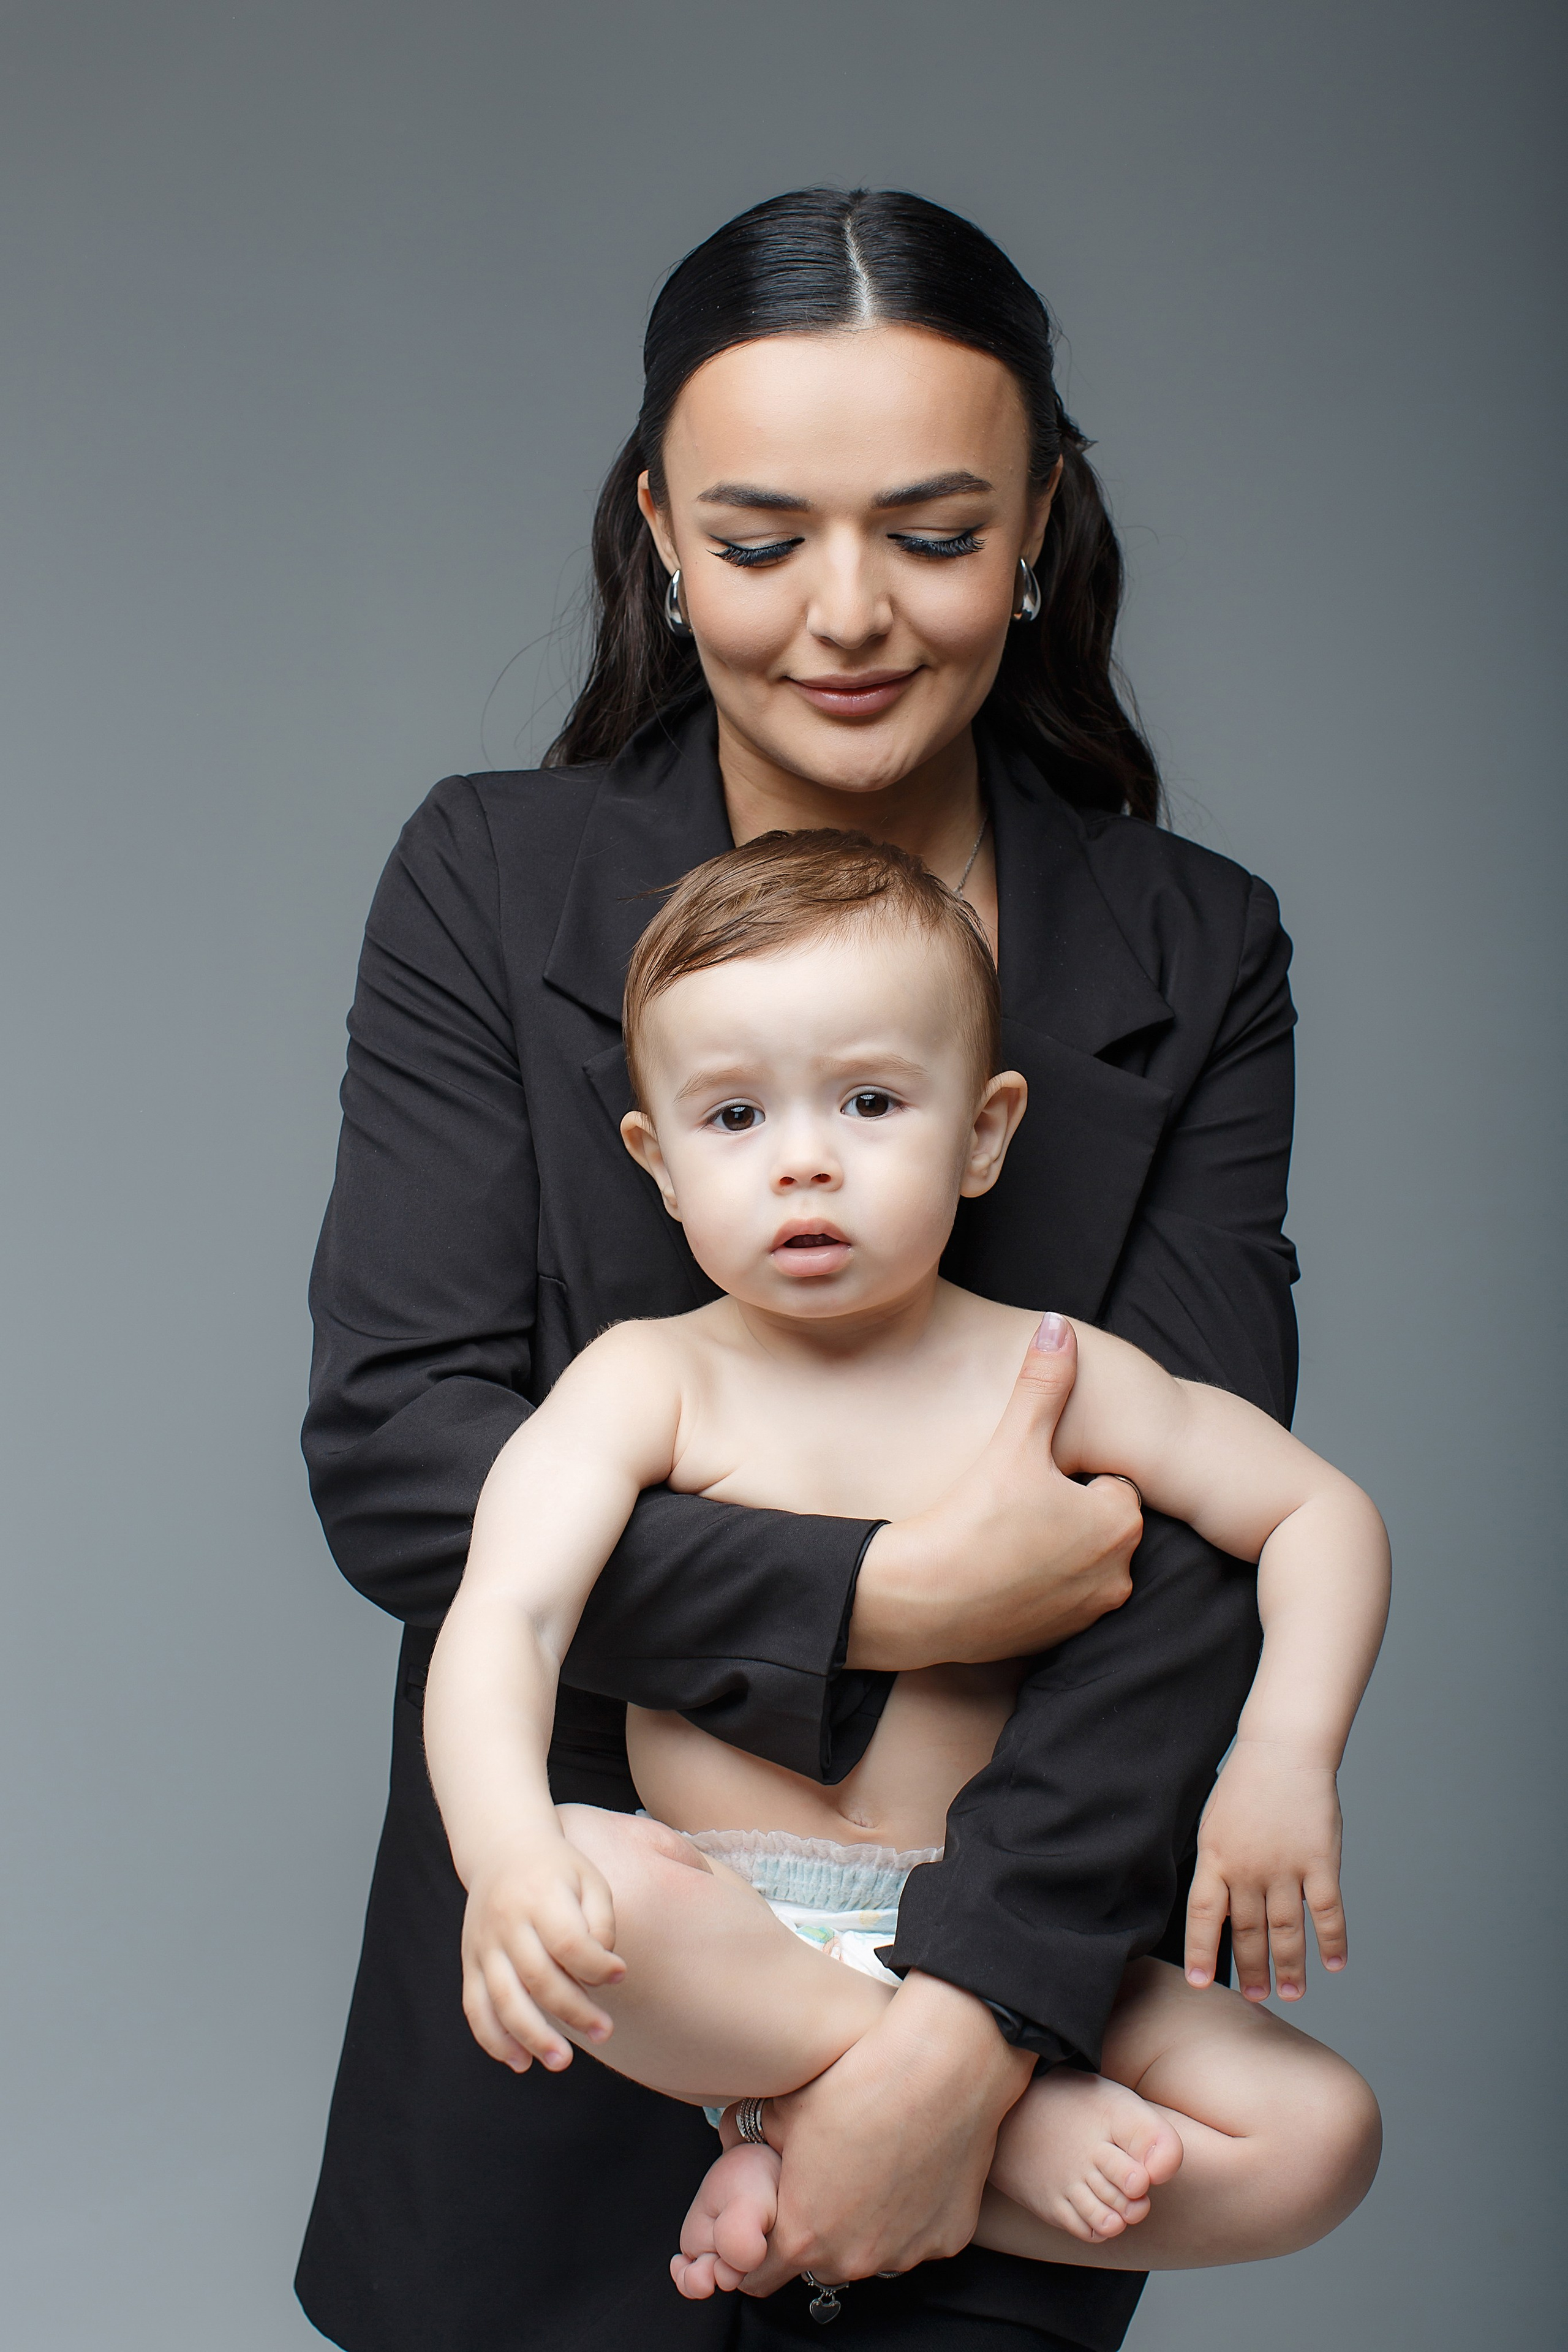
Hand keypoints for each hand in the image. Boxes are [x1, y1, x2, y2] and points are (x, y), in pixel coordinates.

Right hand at [460, 1830, 625, 2070]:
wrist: (502, 1848)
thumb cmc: (557, 1869)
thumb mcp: (589, 1879)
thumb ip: (601, 1922)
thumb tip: (605, 1973)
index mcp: (541, 1896)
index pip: (568, 1942)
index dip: (597, 1966)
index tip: (621, 1974)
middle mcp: (508, 1922)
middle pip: (539, 1977)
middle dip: (573, 2012)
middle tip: (604, 2032)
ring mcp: (484, 1944)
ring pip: (503, 1999)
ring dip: (532, 2036)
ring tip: (561, 2061)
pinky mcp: (471, 1961)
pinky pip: (475, 2007)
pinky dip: (494, 2038)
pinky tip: (520, 2060)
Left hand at [736, 1973, 1035, 2294]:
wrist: (939, 2067)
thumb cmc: (856, 2084)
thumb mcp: (781, 2108)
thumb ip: (749, 2136)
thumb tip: (732, 2137)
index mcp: (803, 2236)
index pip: (757, 2276)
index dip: (753, 2248)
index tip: (765, 2220)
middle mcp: (854, 2260)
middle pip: (819, 2263)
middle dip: (814, 2231)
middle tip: (824, 2181)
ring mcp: (906, 2254)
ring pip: (870, 2253)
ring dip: (864, 2226)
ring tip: (872, 2167)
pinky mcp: (947, 2239)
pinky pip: (916, 2238)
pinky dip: (910, 2215)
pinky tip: (912, 2167)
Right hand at [848, 1314, 1142, 1669]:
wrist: (921, 1601)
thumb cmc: (972, 1518)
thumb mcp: (1014, 1441)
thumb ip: (1044, 1383)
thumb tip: (1060, 1326)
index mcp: (1119, 1521)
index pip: (1110, 1480)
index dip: (1068, 1475)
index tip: (1030, 1477)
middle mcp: (1118, 1573)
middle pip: (1097, 1521)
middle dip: (1065, 1510)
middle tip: (1011, 1504)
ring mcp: (1088, 1611)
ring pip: (1078, 1559)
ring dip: (1053, 1547)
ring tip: (1001, 1534)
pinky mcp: (1057, 1639)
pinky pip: (1058, 1597)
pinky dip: (1035, 1584)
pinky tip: (996, 1569)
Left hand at [1185, 1740, 1346, 2001]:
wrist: (1282, 1750)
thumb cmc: (1245, 1786)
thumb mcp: (1214, 1824)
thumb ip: (1217, 1867)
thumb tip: (1218, 1910)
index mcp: (1216, 1857)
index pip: (1204, 1915)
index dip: (1201, 1951)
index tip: (1200, 1983)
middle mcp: (1248, 1867)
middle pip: (1248, 1930)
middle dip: (1250, 1968)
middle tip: (1255, 1997)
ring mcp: (1285, 1866)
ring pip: (1286, 1930)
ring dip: (1288, 1966)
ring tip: (1291, 1993)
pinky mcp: (1320, 1861)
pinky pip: (1326, 1911)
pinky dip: (1331, 1940)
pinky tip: (1333, 1964)